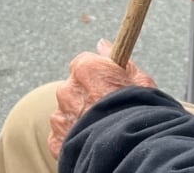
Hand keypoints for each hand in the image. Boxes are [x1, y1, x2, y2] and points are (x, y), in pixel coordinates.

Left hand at [48, 39, 155, 157]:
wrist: (125, 149)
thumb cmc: (137, 111)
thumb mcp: (138, 79)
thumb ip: (117, 58)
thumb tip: (102, 44)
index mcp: (86, 69)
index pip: (83, 61)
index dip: (95, 71)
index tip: (106, 80)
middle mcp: (67, 89)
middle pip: (74, 86)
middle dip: (86, 93)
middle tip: (106, 105)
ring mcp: (59, 116)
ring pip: (67, 110)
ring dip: (79, 115)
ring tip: (100, 125)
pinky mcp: (55, 140)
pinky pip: (62, 132)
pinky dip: (73, 134)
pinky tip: (91, 138)